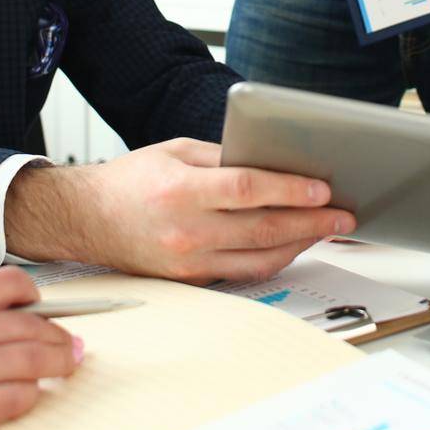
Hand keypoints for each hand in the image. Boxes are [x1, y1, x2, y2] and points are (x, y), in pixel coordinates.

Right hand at [0, 267, 79, 429]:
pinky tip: (35, 398)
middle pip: (34, 325)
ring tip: (72, 367)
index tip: (47, 311)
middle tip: (76, 346)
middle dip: (62, 336)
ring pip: (35, 360)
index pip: (12, 286)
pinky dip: (32, 397)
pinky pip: (14, 400)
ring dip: (61, 364)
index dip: (38, 300)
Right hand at [6, 138, 353, 282]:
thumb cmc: (130, 181)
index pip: (249, 190)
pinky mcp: (192, 280)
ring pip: (261, 258)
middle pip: (264, 229)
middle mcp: (187, 230)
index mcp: (183, 190)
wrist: (86, 220)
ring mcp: (190, 261)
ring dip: (301, 244)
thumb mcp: (175, 150)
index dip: (291, 190)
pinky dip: (274, 258)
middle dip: (312, 222)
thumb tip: (270, 161)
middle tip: (343, 215)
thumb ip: (222, 156)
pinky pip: (244, 272)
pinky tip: (293, 244)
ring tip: (327, 230)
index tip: (322, 188)